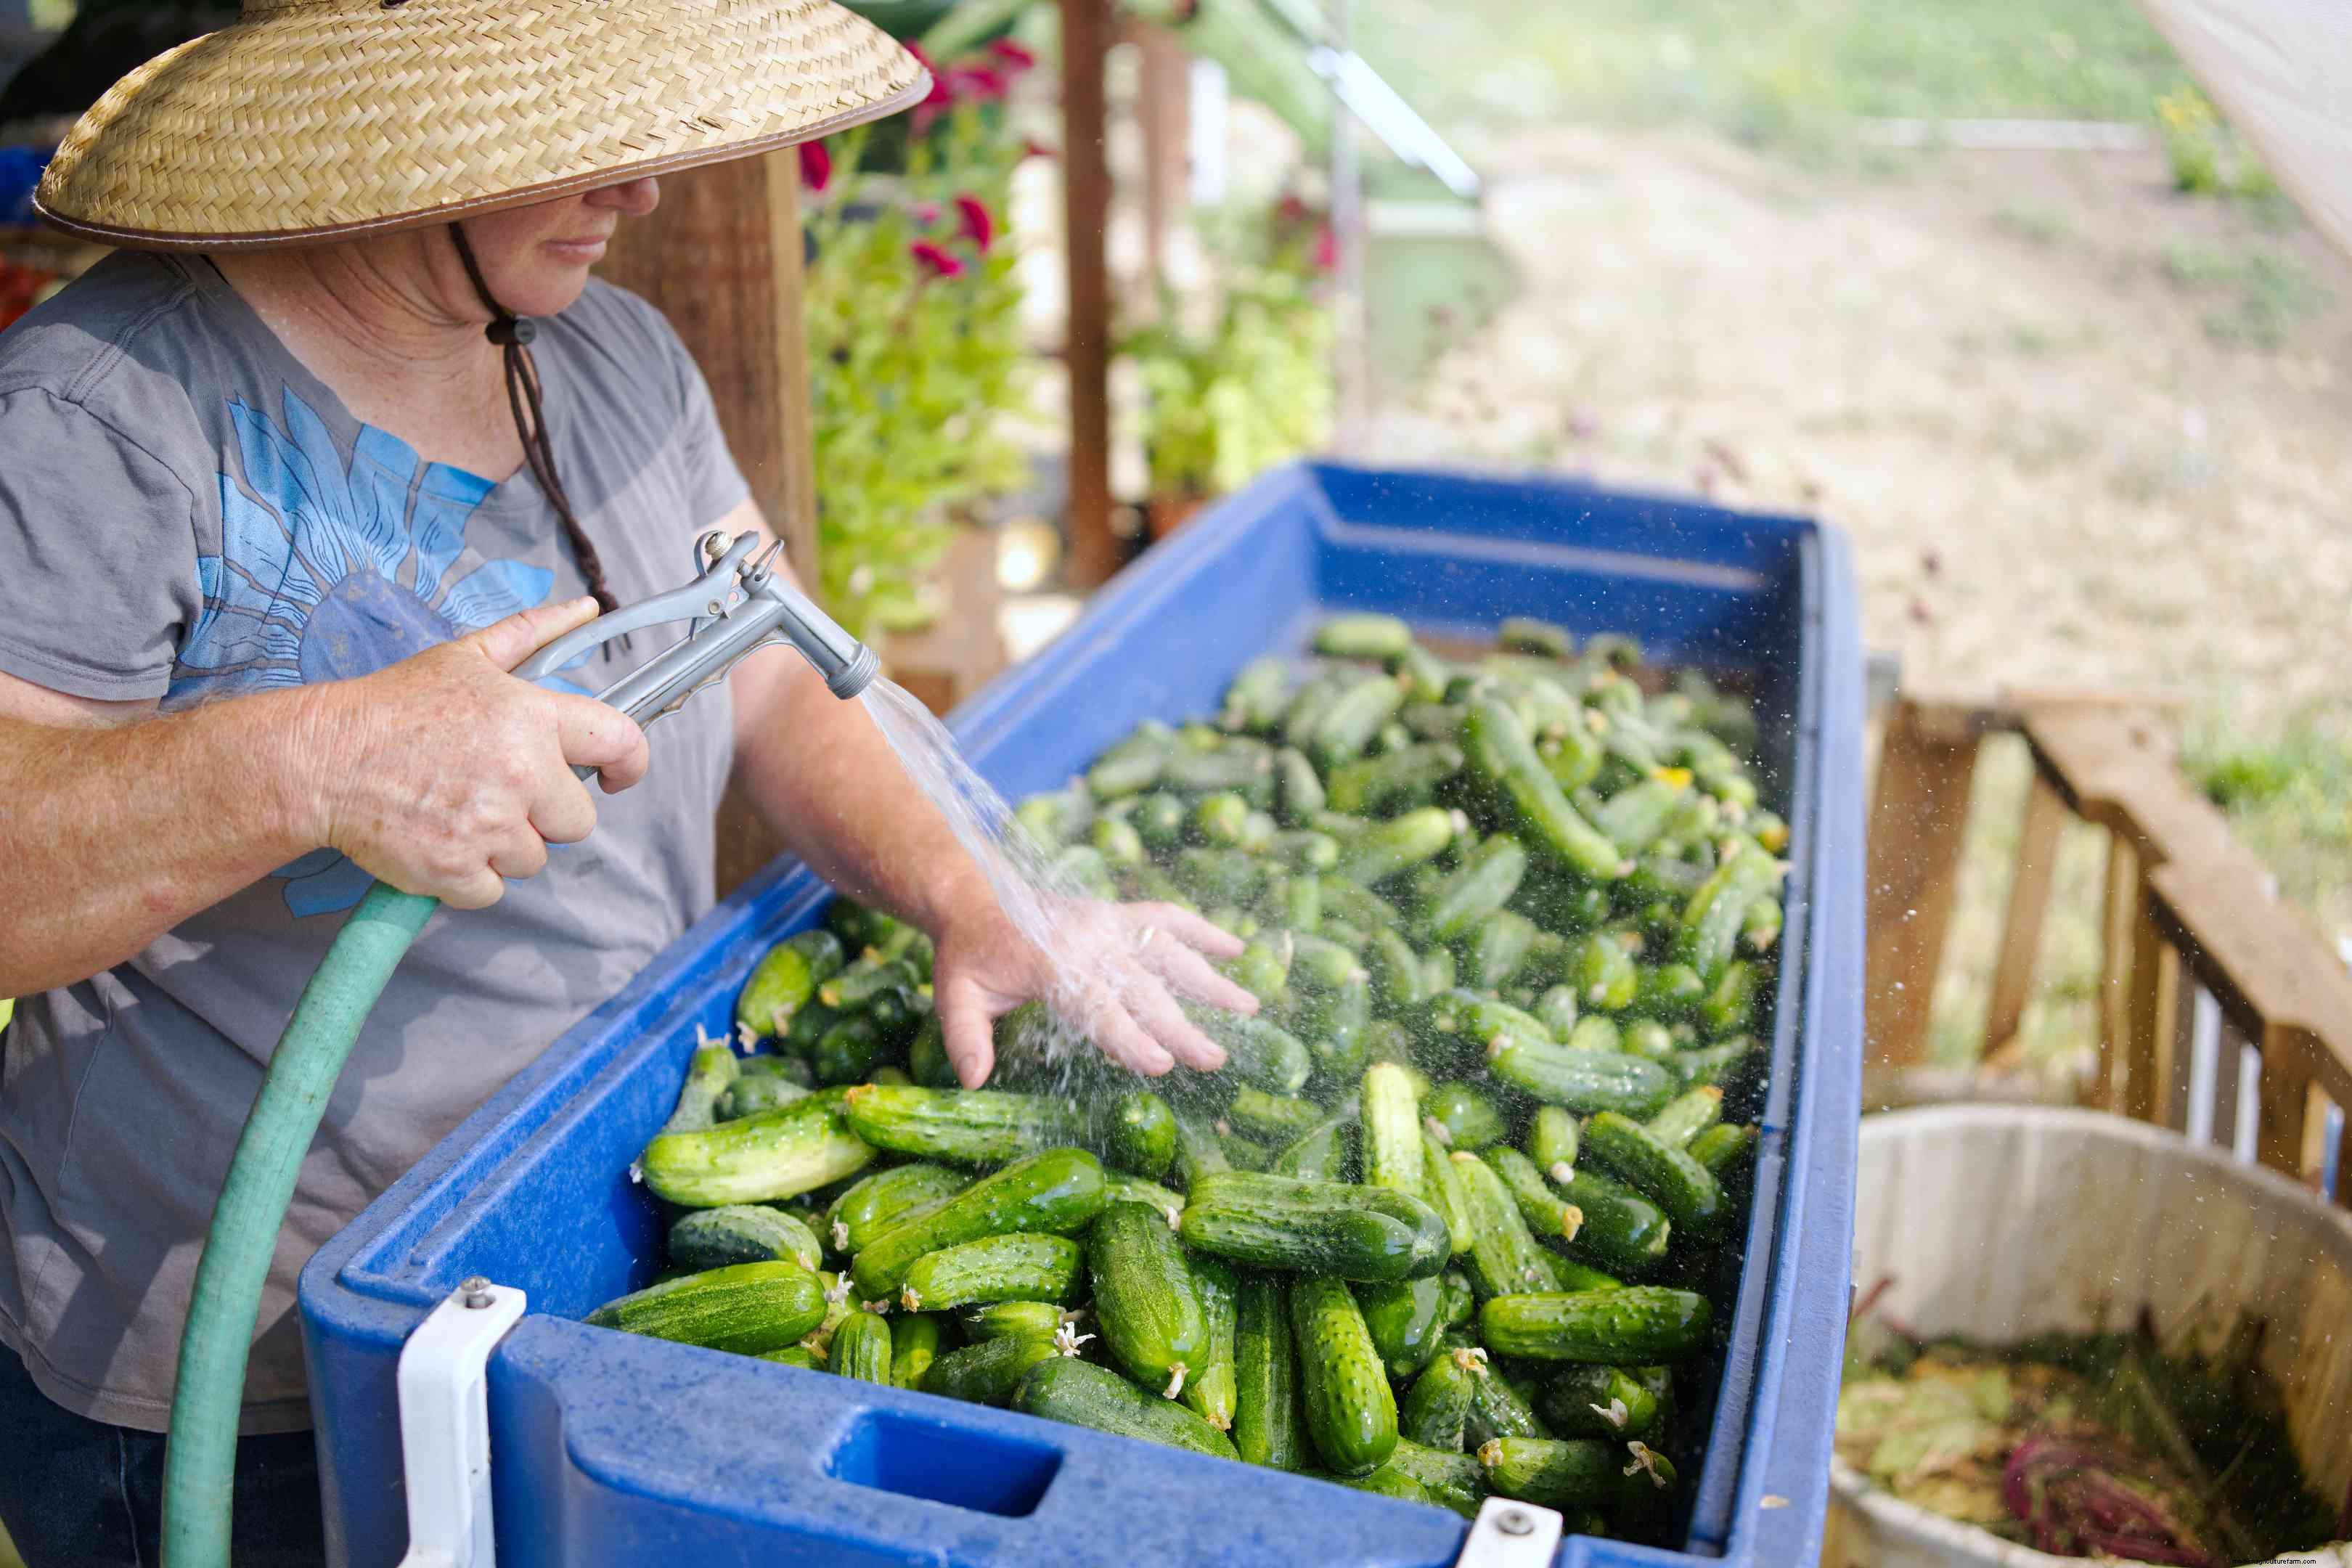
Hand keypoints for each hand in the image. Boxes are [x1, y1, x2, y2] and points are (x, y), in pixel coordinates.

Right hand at [295, 598, 650, 909]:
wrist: (323, 759)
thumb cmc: (396, 706)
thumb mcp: (467, 658)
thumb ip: (534, 634)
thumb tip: (587, 610)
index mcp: (531, 718)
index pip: (619, 743)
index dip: (629, 765)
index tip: (615, 777)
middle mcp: (521, 773)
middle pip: (577, 819)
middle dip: (544, 813)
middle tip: (494, 791)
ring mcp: (490, 826)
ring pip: (534, 858)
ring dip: (503, 845)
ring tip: (457, 811)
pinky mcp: (458, 870)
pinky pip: (493, 890)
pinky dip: (469, 876)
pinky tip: (440, 840)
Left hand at [930, 894, 1261, 1087]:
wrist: (974, 895)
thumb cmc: (968, 955)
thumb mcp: (954, 995)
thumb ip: (964, 1037)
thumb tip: (974, 1080)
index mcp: (1049, 963)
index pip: (1096, 1006)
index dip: (1129, 1036)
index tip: (1162, 1064)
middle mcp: (1086, 939)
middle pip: (1142, 987)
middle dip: (1181, 1025)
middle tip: (1214, 1058)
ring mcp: (1107, 921)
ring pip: (1166, 950)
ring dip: (1209, 979)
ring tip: (1249, 1006)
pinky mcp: (1118, 913)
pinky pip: (1166, 918)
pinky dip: (1202, 930)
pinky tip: (1236, 949)